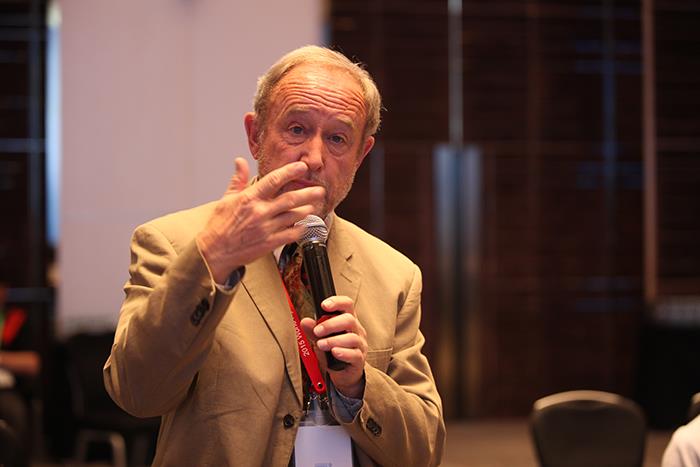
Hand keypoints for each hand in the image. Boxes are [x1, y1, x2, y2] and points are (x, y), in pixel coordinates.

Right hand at [196, 157, 324, 282]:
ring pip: (293, 216)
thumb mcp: (226, 199)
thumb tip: (240, 161)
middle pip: (290, 199)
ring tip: (313, 206)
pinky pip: (291, 234)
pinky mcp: (269, 243)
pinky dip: (300, 229)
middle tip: (319, 190)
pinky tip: (304, 225)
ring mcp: (266, 229)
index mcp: (249, 199)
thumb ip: (238, 180)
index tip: (302, 167)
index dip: (290, 172)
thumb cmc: (219, 225)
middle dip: (308, 193)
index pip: (273, 180)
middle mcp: (259, 212)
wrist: (214, 252)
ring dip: (306, 210)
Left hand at [300, 295, 367, 398]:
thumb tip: (304, 321)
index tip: (324, 305)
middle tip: (317, 331)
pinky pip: (355, 354)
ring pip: (352, 338)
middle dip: (331, 324)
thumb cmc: (333, 353)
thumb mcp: (321, 339)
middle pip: (349, 320)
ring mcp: (360, 345)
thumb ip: (313, 331)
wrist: (343, 374)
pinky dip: (343, 352)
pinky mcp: (359, 360)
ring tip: (320, 344)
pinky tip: (334, 352)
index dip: (337, 302)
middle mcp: (357, 330)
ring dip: (333, 340)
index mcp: (348, 321)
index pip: (347, 305)